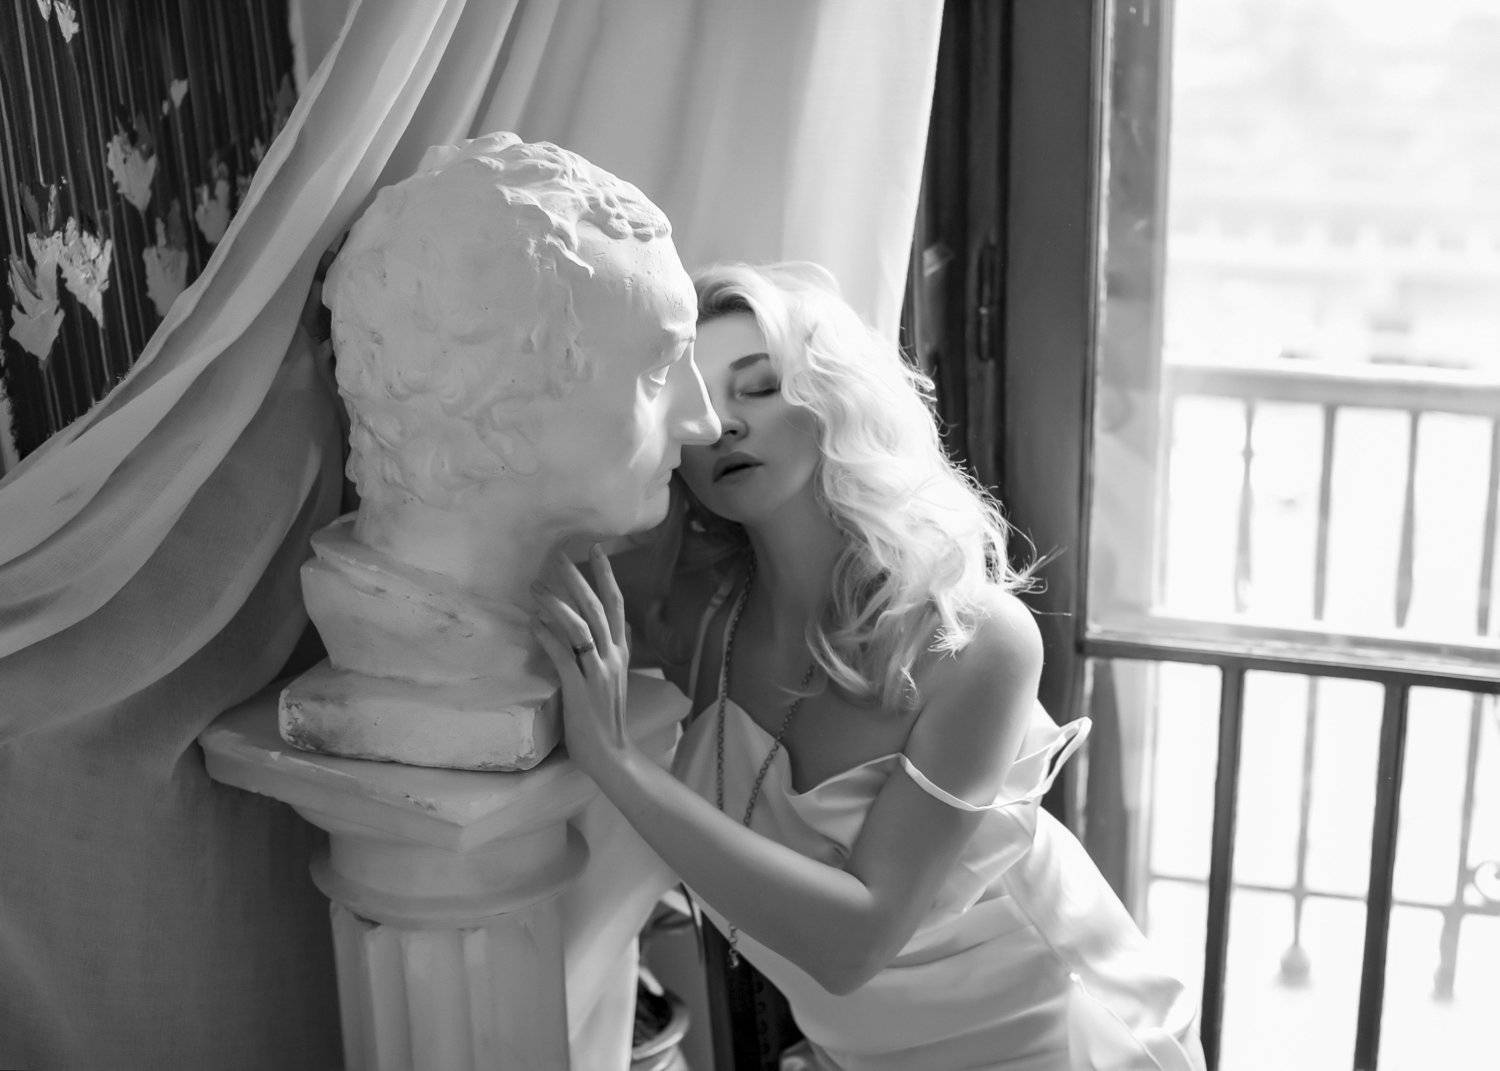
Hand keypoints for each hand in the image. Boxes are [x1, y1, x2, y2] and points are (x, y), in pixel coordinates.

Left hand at [531, 545, 632, 774]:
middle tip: (557, 556)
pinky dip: (548, 634)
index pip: (616, 605)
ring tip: (535, 586)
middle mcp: (613, 657)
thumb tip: (616, 624)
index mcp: (621, 653)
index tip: (595, 550)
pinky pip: (564, 653)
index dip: (606, 576)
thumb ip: (613, 651)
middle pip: (596, 607)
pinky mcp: (581, 687)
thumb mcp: (614, 679)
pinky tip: (533, 621)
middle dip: (577, 578)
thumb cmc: (605, 719)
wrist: (611, 754)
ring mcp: (599, 671)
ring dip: (556, 603)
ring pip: (580, 625)